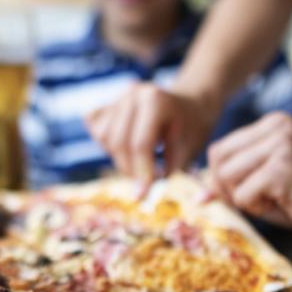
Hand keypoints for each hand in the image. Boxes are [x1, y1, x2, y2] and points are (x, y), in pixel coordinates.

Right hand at [85, 82, 214, 194]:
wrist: (188, 105)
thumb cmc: (192, 129)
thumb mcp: (189, 149)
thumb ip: (167, 169)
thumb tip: (142, 191)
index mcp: (155, 100)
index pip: (141, 143)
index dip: (141, 172)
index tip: (142, 196)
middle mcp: (132, 94)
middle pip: (119, 142)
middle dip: (129, 169)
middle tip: (143, 184)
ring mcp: (118, 97)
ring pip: (106, 138)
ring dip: (119, 158)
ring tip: (141, 163)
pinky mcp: (108, 104)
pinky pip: (99, 132)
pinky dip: (110, 146)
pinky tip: (128, 148)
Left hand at [206, 112, 291, 240]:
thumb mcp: (268, 181)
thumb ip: (234, 181)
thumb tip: (199, 193)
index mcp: (272, 124)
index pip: (220, 149)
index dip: (221, 177)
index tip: (241, 193)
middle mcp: (275, 128)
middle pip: (217, 161)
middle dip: (229, 188)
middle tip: (260, 198)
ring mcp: (278, 145)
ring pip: (226, 177)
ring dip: (245, 198)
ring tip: (276, 197)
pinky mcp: (281, 168)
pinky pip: (243, 195)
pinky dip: (257, 207)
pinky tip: (285, 202)